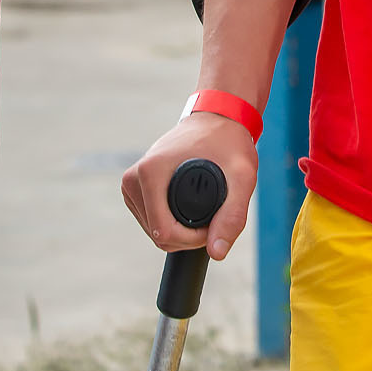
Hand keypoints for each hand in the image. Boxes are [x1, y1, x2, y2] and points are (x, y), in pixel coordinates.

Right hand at [121, 113, 256, 260]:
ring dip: (180, 231)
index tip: (215, 224)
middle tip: (214, 215)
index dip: (193, 239)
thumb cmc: (228, 142)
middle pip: (157, 234)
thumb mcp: (241, 176)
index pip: (163, 231)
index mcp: (150, 173)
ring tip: (205, 209)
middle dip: (188, 236)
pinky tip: (189, 208)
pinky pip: (150, 220)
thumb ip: (233, 215)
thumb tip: (217, 252)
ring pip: (153, 231)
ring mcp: (130, 182)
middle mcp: (133, 178)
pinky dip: (171, 222)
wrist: (217, 118)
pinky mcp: (134, 187)